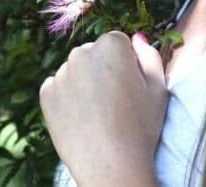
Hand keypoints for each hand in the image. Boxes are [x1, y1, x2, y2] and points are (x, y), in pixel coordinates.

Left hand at [39, 31, 167, 185]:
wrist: (111, 166)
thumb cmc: (140, 129)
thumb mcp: (159, 89)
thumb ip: (149, 56)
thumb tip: (137, 38)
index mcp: (111, 46)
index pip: (117, 42)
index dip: (126, 64)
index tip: (129, 87)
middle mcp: (81, 53)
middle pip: (93, 54)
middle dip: (102, 70)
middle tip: (114, 103)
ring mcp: (61, 73)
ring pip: (75, 71)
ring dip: (83, 83)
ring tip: (97, 114)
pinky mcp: (46, 93)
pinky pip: (58, 87)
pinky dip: (67, 98)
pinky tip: (81, 118)